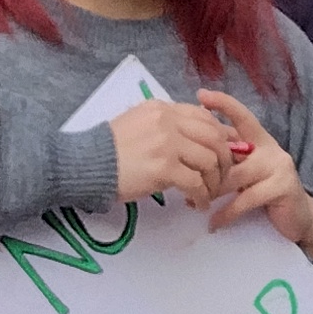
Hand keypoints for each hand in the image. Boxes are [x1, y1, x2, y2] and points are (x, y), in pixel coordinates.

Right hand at [110, 94, 234, 207]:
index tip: (222, 153)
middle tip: (222, 176)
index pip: (204, 118)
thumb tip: (192, 140)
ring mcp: (167, 143)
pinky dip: (202, 196)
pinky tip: (198, 204)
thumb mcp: (138, 124)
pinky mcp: (164, 168)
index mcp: (162, 109)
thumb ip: (164, 126)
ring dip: (214, 181)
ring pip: (209, 160)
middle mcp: (168, 122)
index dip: (220, 136)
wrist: (87, 164)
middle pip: (214, 137)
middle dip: (225, 159)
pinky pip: (196, 182)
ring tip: (209, 194)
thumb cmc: (109, 149)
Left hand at [203, 93, 312, 254]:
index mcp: (260, 139)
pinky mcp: (282, 187)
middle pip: (229, 152)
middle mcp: (271, 148)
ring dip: (211, 192)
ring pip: (234, 176)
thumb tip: (193, 155)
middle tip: (186, 182)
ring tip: (195, 203)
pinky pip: (245, 199)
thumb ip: (229, 161)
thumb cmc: (266, 194)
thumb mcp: (247, 172)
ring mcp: (278, 166)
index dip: (223, 103)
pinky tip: (214, 223)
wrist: (299, 219)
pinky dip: (226, 213)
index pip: (241, 115)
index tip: (201, 95)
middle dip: (205, 169)